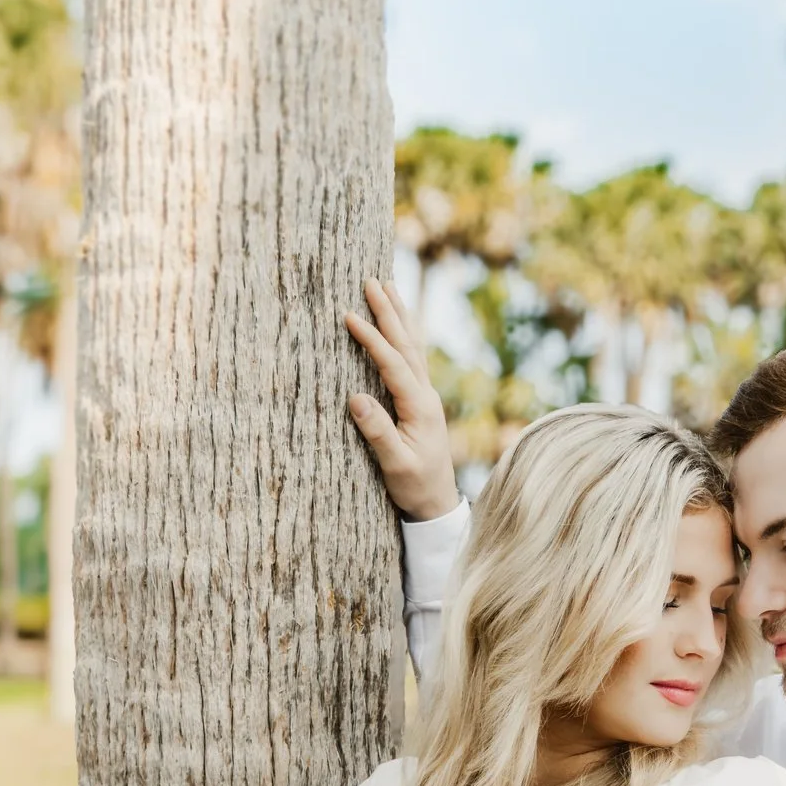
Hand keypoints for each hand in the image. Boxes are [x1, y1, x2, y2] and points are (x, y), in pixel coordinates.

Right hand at [345, 278, 457, 520]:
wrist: (437, 505)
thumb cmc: (414, 487)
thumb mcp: (394, 464)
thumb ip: (377, 432)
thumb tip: (355, 398)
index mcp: (419, 407)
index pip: (393, 363)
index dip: (371, 339)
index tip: (349, 316)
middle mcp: (426, 396)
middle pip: (407, 345)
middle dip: (389, 312)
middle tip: (372, 280)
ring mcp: (426, 397)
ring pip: (412, 348)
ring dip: (399, 317)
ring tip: (387, 287)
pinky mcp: (421, 403)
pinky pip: (412, 360)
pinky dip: (403, 336)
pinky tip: (398, 325)